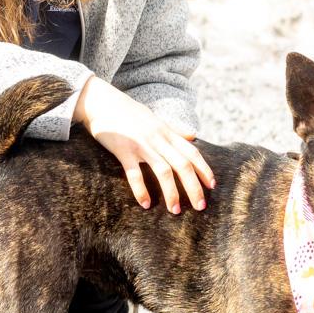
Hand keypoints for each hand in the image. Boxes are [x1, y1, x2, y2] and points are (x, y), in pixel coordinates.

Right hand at [72, 77, 215, 213]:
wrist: (102, 102)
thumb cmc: (129, 112)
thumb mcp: (155, 118)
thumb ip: (175, 129)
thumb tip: (194, 135)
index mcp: (166, 131)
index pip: (191, 152)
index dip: (204, 168)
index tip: (212, 186)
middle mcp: (157, 138)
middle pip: (182, 164)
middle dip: (194, 187)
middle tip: (200, 207)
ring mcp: (141, 144)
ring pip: (163, 170)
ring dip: (171, 192)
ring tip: (175, 211)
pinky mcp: (123, 150)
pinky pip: (134, 173)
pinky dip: (141, 190)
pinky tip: (146, 204)